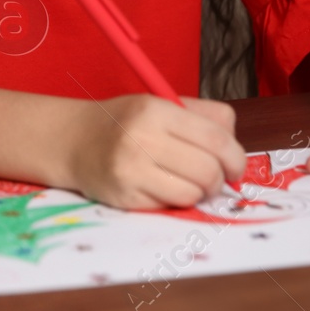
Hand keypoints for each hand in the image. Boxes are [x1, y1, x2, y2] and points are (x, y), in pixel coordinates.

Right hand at [68, 95, 247, 209]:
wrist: (73, 140)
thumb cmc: (125, 122)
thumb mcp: (160, 104)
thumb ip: (203, 116)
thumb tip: (236, 146)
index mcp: (155, 109)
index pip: (215, 138)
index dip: (236, 157)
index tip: (235, 166)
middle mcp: (141, 137)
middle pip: (208, 170)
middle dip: (219, 180)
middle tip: (213, 179)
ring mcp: (131, 169)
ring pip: (192, 193)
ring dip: (198, 192)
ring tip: (187, 183)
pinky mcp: (124, 196)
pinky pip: (170, 206)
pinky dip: (175, 200)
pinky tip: (162, 188)